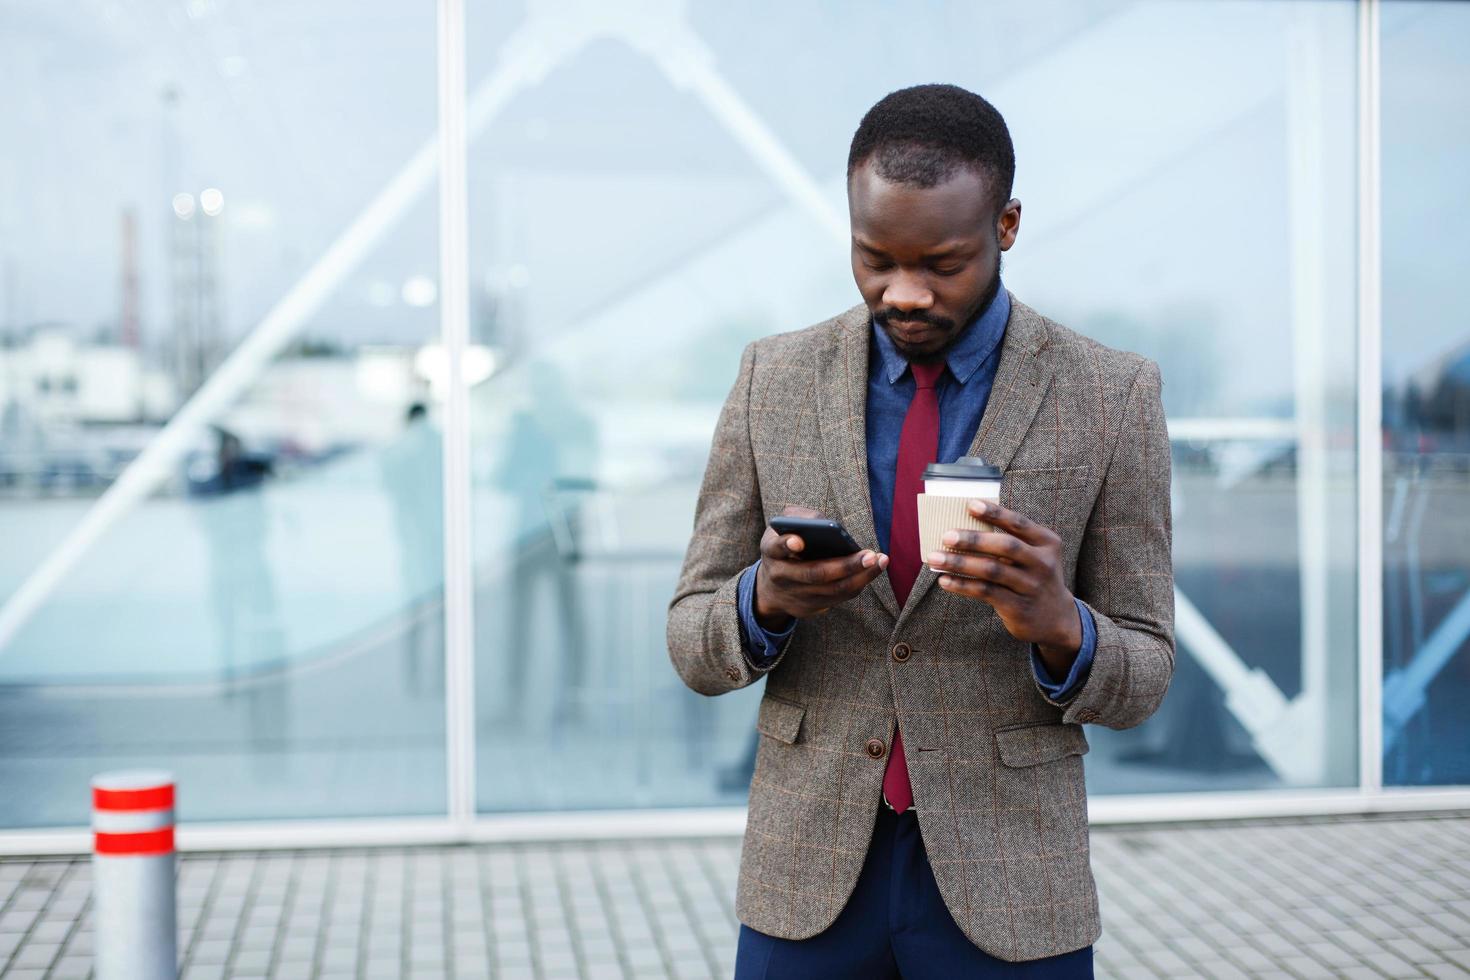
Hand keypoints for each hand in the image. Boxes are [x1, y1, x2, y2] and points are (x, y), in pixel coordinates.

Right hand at [754, 505, 888, 629]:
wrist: (770, 588)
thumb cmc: (784, 547)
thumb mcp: (783, 528)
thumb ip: (800, 518)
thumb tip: (827, 523)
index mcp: (771, 552)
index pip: (775, 547)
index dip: (786, 544)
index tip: (799, 541)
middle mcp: (781, 576)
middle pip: (815, 574)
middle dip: (845, 565)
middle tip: (871, 555)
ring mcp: (795, 596)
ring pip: (832, 590)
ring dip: (861, 577)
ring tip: (881, 560)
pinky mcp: (808, 609)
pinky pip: (838, 598)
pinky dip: (858, 584)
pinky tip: (873, 570)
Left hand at [927, 499, 1081, 673]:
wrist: (1056, 618)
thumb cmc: (1034, 576)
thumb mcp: (1035, 555)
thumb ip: (1012, 541)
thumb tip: (963, 528)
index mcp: (1047, 543)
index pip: (1019, 523)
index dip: (995, 513)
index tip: (971, 505)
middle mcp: (1042, 563)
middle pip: (1005, 546)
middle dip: (974, 540)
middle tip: (946, 536)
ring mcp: (1031, 586)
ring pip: (991, 570)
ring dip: (960, 563)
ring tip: (934, 558)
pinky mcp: (1018, 607)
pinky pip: (985, 592)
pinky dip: (962, 585)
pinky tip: (945, 580)